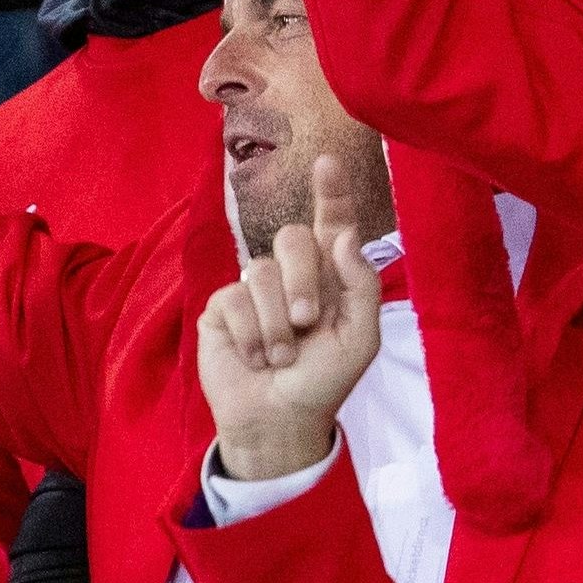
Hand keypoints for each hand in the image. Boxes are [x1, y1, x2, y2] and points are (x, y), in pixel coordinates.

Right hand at [195, 153, 383, 483]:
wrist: (281, 420)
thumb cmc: (323, 382)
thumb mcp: (360, 338)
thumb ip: (360, 285)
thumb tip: (344, 235)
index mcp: (330, 277)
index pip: (331, 224)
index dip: (330, 193)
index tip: (326, 162)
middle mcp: (291, 275)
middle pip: (293, 238)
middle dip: (303, 281)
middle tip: (306, 324)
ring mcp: (253, 291)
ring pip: (261, 274)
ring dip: (276, 325)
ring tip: (280, 358)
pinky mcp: (221, 310)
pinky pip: (232, 300)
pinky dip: (250, 334)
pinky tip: (254, 358)